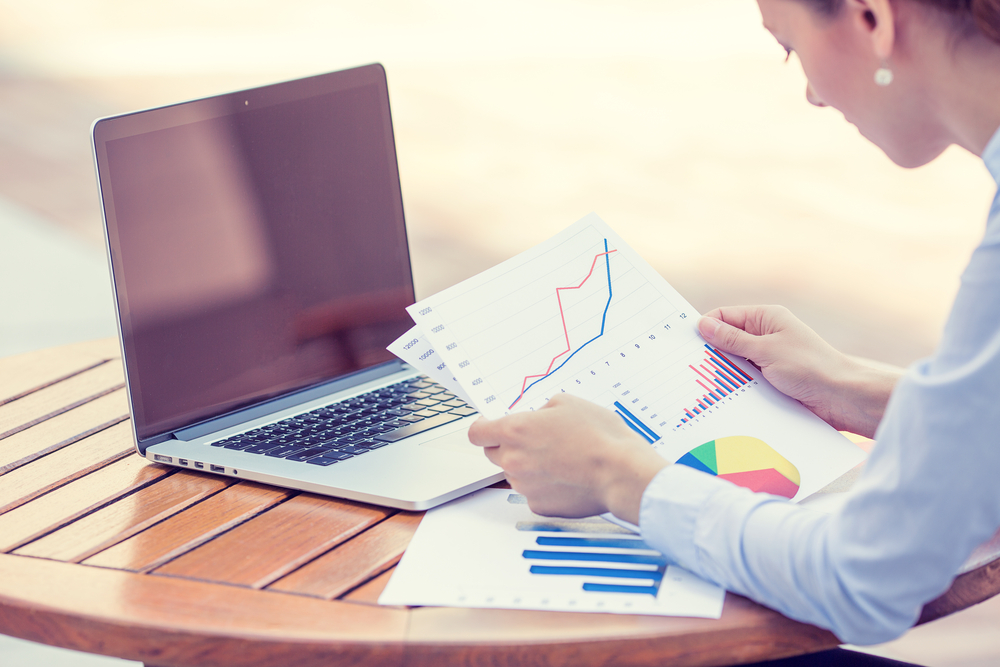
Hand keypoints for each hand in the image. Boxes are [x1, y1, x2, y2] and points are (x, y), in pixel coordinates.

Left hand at [468, 393, 667, 523]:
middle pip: (493, 453)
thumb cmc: (600, 437)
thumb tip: (535, 418)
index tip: (488, 426)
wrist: (621, 472)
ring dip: (528, 465)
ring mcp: (525, 486)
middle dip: (508, 445)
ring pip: (515, 473)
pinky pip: (533, 492)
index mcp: (515, 431)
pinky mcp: (540, 505)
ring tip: (560, 458)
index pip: (477, 433)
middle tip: (535, 440)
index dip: (482, 427)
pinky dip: (544, 485)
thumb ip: (541, 410)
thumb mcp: (568, 403)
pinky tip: (566, 476)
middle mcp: (513, 460)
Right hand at [698, 305, 899, 437]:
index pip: (724, 316)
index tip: (686, 344)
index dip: (705, 328)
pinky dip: (735, 386)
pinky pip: (744, 379)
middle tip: (690, 367)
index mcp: (765, 318)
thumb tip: (703, 325)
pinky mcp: (770, 379)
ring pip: (733, 362)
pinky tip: (723, 396)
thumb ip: (732, 339)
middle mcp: (765, 335)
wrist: (842, 398)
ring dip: (724, 372)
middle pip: (726, 340)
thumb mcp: (766, 350)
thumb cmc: (810, 367)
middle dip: (711, 352)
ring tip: (705, 384)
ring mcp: (767, 357)